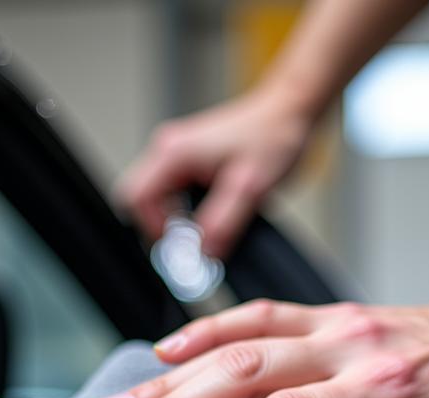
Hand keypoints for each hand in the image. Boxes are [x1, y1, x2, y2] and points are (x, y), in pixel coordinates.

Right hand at [117, 87, 313, 258]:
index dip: (155, 230)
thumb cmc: (273, 137)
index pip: (138, 199)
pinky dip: (184, 211)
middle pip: (140, 199)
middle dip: (161, 227)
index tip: (181, 248)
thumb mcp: (249, 190)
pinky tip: (208, 217)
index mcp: (175, 153)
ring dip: (175, 220)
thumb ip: (224, 224)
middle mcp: (170, 149)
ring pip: (155, 197)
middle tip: (190, 245)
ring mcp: (178, 151)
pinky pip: (171, 191)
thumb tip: (204, 254)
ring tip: (203, 231)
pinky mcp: (190, 157)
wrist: (290, 112)